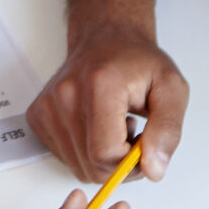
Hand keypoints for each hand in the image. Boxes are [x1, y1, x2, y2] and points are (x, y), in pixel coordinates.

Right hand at [27, 28, 186, 184]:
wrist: (107, 39)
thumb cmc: (138, 62)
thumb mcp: (172, 89)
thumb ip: (167, 131)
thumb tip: (153, 169)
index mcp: (99, 85)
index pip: (106, 153)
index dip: (131, 161)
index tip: (143, 142)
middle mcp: (65, 95)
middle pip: (91, 166)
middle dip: (120, 162)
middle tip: (132, 132)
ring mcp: (47, 106)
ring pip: (78, 166)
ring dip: (102, 158)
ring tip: (114, 127)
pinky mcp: (37, 116)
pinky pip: (65, 157)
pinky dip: (84, 152)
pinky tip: (95, 128)